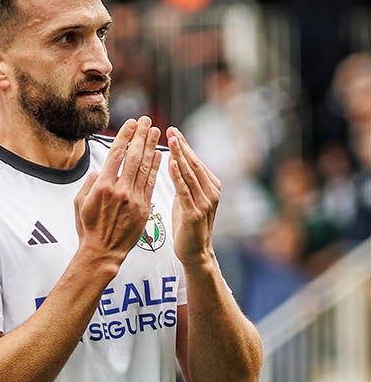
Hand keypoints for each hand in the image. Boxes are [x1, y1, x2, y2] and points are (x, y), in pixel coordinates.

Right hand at [74, 116, 161, 269]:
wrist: (103, 251)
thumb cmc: (88, 228)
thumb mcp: (79, 204)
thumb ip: (90, 183)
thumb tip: (101, 170)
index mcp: (102, 187)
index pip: (116, 154)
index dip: (125, 136)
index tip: (130, 123)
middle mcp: (120, 190)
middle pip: (133, 156)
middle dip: (140, 136)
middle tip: (146, 120)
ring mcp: (134, 198)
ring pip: (145, 166)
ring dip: (151, 146)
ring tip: (156, 131)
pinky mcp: (144, 206)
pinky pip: (152, 182)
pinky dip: (156, 166)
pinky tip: (159, 154)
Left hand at [166, 126, 221, 265]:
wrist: (195, 252)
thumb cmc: (187, 226)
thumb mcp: (186, 199)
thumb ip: (184, 183)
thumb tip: (173, 163)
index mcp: (210, 186)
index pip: (195, 161)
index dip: (184, 145)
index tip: (171, 130)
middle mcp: (211, 191)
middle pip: (194, 163)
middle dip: (182, 145)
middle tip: (170, 129)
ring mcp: (205, 202)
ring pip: (190, 174)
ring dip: (179, 156)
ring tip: (169, 140)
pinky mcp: (195, 213)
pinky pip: (184, 190)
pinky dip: (177, 175)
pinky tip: (169, 163)